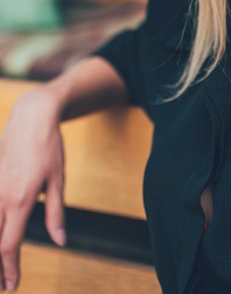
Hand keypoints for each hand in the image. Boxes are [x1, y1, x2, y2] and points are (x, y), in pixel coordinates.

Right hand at [0, 90, 65, 291]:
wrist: (31, 117)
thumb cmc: (49, 147)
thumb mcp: (58, 179)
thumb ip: (56, 213)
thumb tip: (60, 241)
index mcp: (21, 200)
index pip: (9, 245)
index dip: (10, 268)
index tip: (12, 286)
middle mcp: (1, 197)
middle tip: (3, 286)